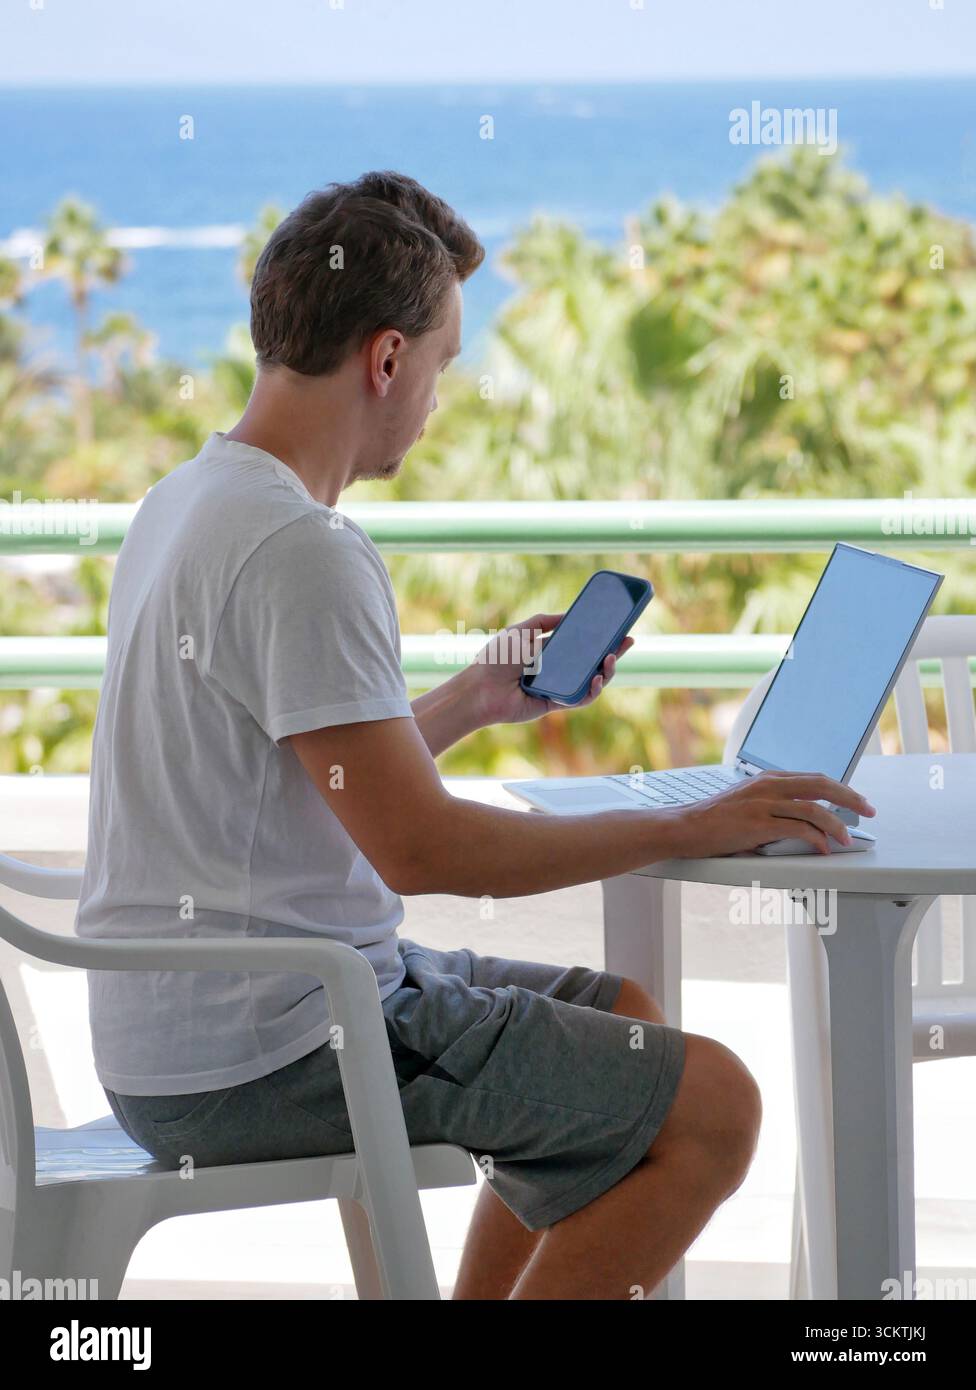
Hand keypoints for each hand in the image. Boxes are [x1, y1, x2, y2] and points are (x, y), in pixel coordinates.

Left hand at [465, 612, 633, 726]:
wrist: (481, 689)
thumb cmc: (496, 659)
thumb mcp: (520, 631)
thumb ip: (544, 622)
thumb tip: (569, 614)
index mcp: (547, 650)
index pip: (579, 642)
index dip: (598, 636)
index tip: (616, 627)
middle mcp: (555, 669)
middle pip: (590, 661)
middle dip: (612, 652)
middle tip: (628, 641)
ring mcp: (557, 687)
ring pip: (590, 680)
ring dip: (606, 671)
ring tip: (611, 658)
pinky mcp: (555, 704)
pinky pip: (580, 698)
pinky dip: (592, 690)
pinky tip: (597, 678)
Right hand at [672, 771, 876, 857]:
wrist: (684, 826)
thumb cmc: (713, 820)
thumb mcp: (746, 803)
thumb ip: (773, 807)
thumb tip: (802, 824)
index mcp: (767, 778)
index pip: (813, 777)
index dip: (839, 788)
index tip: (855, 799)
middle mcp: (768, 785)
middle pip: (821, 785)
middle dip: (850, 798)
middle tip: (868, 811)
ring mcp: (764, 803)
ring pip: (814, 808)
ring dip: (837, 825)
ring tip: (848, 838)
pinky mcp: (758, 823)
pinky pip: (799, 829)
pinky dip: (817, 839)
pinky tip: (823, 848)